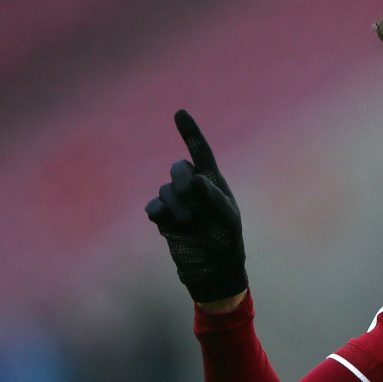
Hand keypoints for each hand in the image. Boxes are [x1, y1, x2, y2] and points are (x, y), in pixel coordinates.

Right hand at [145, 110, 247, 302]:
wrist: (213, 269)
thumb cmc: (227, 241)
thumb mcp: (228, 219)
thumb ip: (213, 197)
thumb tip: (194, 178)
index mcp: (213, 182)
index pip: (200, 151)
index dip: (190, 132)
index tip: (180, 113)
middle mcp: (193, 188)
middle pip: (178, 168)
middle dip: (181, 178)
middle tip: (189, 194)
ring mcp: (177, 203)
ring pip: (166, 190)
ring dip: (176, 204)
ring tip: (188, 222)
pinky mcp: (164, 218)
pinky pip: (154, 206)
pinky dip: (159, 212)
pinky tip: (167, 221)